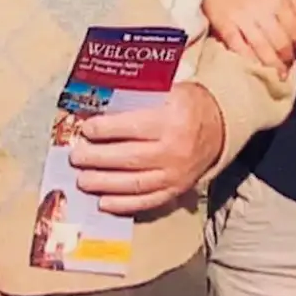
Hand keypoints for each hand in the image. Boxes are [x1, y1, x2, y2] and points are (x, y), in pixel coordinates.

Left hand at [68, 81, 225, 214]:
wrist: (219, 127)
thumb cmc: (187, 105)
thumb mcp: (168, 90)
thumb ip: (139, 98)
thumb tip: (100, 104)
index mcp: (172, 120)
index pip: (133, 127)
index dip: (105, 130)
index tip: (85, 129)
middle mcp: (175, 150)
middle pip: (129, 158)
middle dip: (97, 159)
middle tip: (76, 157)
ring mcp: (176, 174)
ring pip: (135, 183)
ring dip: (105, 184)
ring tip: (83, 180)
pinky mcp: (176, 190)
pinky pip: (147, 201)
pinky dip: (124, 204)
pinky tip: (103, 202)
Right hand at [203, 0, 295, 75]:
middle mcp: (262, 10)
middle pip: (282, 43)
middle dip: (288, 57)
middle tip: (289, 63)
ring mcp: (242, 20)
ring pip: (264, 51)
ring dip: (273, 64)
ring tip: (277, 72)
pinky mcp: (224, 26)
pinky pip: (240, 49)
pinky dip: (250, 60)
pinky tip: (256, 65)